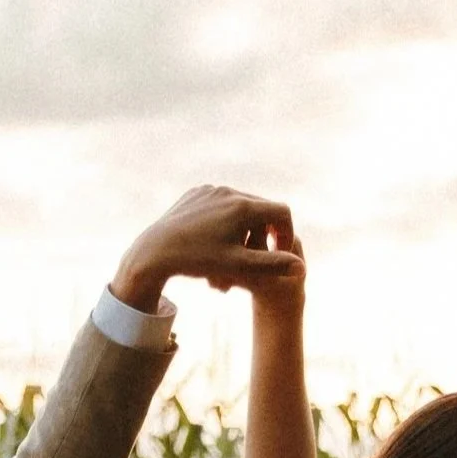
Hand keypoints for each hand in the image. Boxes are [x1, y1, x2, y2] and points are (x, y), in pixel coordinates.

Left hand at [112, 185, 303, 309]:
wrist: (154, 251)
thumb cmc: (198, 261)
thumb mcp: (238, 267)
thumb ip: (272, 265)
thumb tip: (301, 267)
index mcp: (243, 206)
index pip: (281, 213)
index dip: (287, 233)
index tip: (281, 252)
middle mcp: (229, 191)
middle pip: (261, 208)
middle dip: (265, 231)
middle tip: (263, 254)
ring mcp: (211, 189)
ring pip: (240, 206)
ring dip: (245, 226)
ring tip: (239, 250)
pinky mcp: (196, 192)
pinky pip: (220, 203)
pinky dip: (225, 220)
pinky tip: (216, 240)